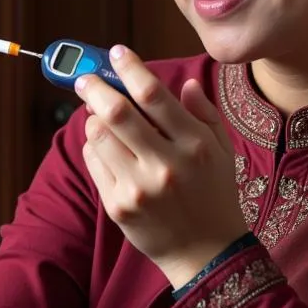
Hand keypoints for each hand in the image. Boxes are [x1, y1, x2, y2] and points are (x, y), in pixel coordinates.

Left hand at [77, 46, 247, 288]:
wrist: (206, 254)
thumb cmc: (214, 195)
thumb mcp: (222, 152)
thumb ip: (204, 114)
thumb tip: (185, 83)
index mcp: (194, 145)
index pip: (153, 95)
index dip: (130, 68)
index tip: (116, 53)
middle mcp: (166, 165)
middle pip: (117, 112)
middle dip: (95, 87)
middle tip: (85, 78)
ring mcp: (139, 188)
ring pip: (99, 136)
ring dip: (94, 118)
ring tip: (99, 116)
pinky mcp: (119, 207)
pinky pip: (94, 163)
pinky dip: (94, 147)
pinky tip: (106, 147)